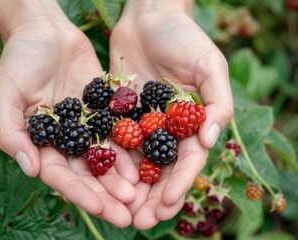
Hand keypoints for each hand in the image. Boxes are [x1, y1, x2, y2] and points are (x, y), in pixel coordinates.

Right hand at [0, 1, 136, 226]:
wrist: (45, 32)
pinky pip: (119, 132)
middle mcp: (66, 140)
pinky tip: (145, 163)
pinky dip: (130, 149)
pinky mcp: (104, 110)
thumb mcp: (5, 95)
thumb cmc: (18, 61)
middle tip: (128, 214)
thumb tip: (29, 169)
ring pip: (106, 158)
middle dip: (107, 195)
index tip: (101, 209)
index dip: (80, 193)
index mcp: (42, 142)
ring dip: (122, 177)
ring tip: (140, 195)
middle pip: (88, 174)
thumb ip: (12, 131)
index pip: (61, 176)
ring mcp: (87, 126)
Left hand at [109, 0, 233, 228]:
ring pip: (135, 162)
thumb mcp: (209, 65)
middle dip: (151, 196)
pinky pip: (112, 140)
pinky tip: (100, 182)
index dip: (179, 183)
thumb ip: (217, 102)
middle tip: (140, 221)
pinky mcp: (117, 113)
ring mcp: (140, 123)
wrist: (149, 18)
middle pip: (159, 169)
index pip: (186, 160)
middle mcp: (164, 128)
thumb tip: (211, 141)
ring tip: (120, 212)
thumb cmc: (184, 38)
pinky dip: (107, 162)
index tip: (166, 203)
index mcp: (190, 123)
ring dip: (128, 189)